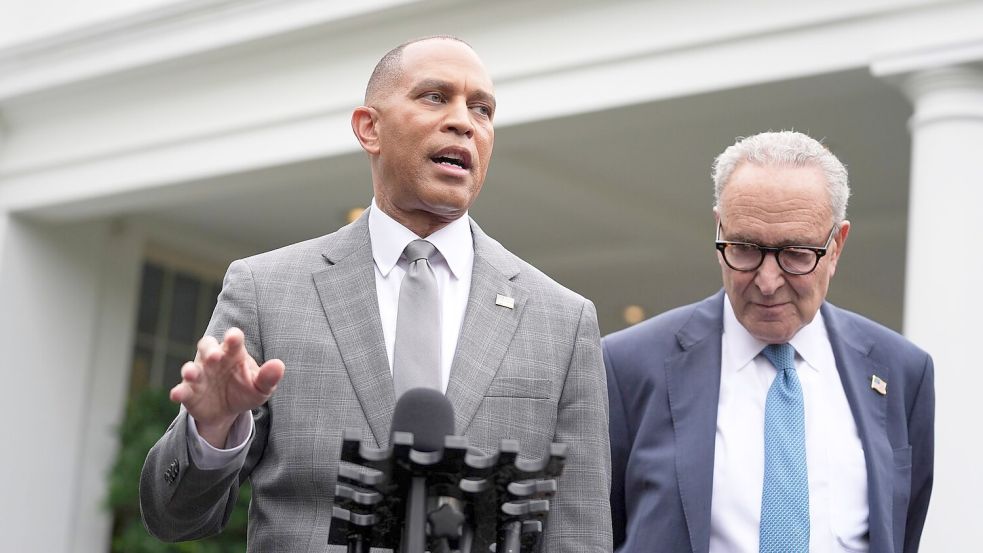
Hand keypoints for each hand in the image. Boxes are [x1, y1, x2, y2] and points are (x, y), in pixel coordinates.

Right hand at [170, 327, 284, 447]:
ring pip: (191, 366)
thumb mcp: (261, 387)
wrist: (227, 411)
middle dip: (209, 349)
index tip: (234, 337)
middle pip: (207, 346)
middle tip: (215, 356)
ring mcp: (199, 375)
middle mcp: (214, 360)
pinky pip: (181, 389)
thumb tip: (279, 365)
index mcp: (234, 353)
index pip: (233, 340)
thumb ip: (268, 377)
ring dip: (190, 369)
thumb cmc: (246, 391)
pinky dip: (178, 391)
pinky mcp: (189, 392)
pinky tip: (177, 394)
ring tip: (191, 373)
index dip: (233, 337)